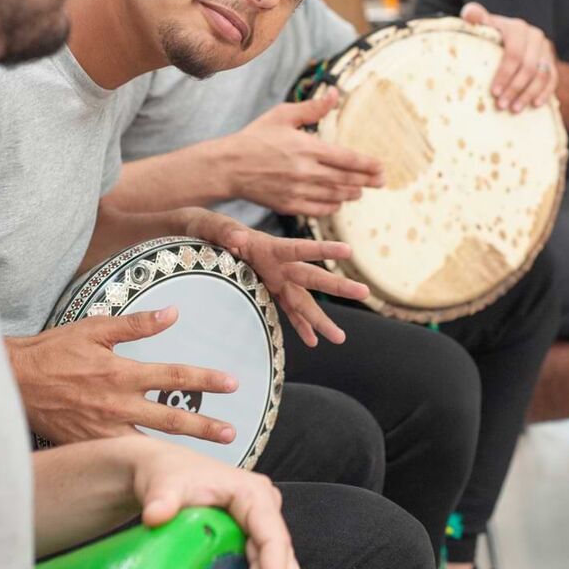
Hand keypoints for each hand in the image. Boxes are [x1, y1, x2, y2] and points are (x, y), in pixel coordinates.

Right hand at [7, 310, 238, 445]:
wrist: (14, 381)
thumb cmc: (54, 351)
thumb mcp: (95, 329)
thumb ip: (137, 324)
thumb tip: (172, 312)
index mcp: (122, 373)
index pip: (174, 376)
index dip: (205, 380)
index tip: (232, 383)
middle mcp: (117, 405)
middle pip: (170, 417)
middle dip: (204, 426)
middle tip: (231, 433)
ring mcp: (104, 430)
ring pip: (151, 444)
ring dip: (181, 451)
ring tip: (208, 459)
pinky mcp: (90, 446)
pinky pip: (124, 457)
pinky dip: (146, 464)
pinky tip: (165, 469)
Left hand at [130, 442, 310, 568]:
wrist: (159, 469)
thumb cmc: (165, 474)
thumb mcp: (165, 485)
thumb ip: (162, 499)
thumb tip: (155, 515)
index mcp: (251, 491)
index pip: (271, 536)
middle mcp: (262, 503)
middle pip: (279, 551)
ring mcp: (258, 517)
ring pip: (277, 557)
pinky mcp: (250, 529)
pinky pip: (265, 558)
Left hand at [221, 225, 369, 346]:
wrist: (202, 235)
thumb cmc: (208, 228)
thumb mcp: (212, 227)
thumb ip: (224, 231)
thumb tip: (236, 238)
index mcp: (268, 248)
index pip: (299, 249)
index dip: (322, 250)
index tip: (347, 250)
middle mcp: (278, 265)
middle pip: (312, 278)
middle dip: (338, 286)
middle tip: (365, 291)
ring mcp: (276, 279)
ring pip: (303, 302)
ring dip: (321, 320)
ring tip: (340, 338)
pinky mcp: (268, 289)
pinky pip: (288, 310)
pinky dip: (300, 326)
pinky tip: (312, 341)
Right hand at [232, 91, 384, 215]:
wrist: (228, 167)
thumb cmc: (255, 137)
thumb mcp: (283, 115)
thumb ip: (312, 108)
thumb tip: (336, 93)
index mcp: (307, 147)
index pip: (347, 158)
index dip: (368, 164)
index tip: (381, 167)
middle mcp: (306, 171)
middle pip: (346, 179)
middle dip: (367, 180)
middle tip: (381, 180)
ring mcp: (298, 191)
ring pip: (335, 195)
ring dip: (352, 193)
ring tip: (361, 190)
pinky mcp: (289, 205)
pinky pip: (319, 209)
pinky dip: (333, 206)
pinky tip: (338, 201)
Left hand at [460, 2, 557, 110]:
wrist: (508, 38)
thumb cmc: (489, 34)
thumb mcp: (483, 25)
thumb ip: (475, 17)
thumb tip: (469, 13)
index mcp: (517, 27)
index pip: (514, 53)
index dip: (505, 74)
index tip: (493, 92)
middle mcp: (535, 36)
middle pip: (529, 67)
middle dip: (515, 88)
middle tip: (501, 105)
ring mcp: (545, 49)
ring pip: (542, 75)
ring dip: (528, 94)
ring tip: (514, 109)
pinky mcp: (551, 61)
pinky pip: (553, 79)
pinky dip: (545, 93)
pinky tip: (535, 105)